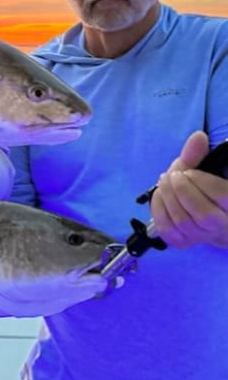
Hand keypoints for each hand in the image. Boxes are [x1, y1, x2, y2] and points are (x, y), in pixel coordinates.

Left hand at [151, 131, 227, 248]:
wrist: (207, 218)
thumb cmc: (206, 189)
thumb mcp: (204, 169)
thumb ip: (199, 155)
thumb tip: (198, 137)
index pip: (222, 196)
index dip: (202, 182)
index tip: (189, 171)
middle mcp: (224, 226)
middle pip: (203, 214)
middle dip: (183, 191)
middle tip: (173, 175)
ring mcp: (203, 238)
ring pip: (184, 222)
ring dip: (168, 197)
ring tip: (165, 181)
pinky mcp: (183, 243)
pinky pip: (168, 230)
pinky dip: (158, 209)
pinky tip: (160, 195)